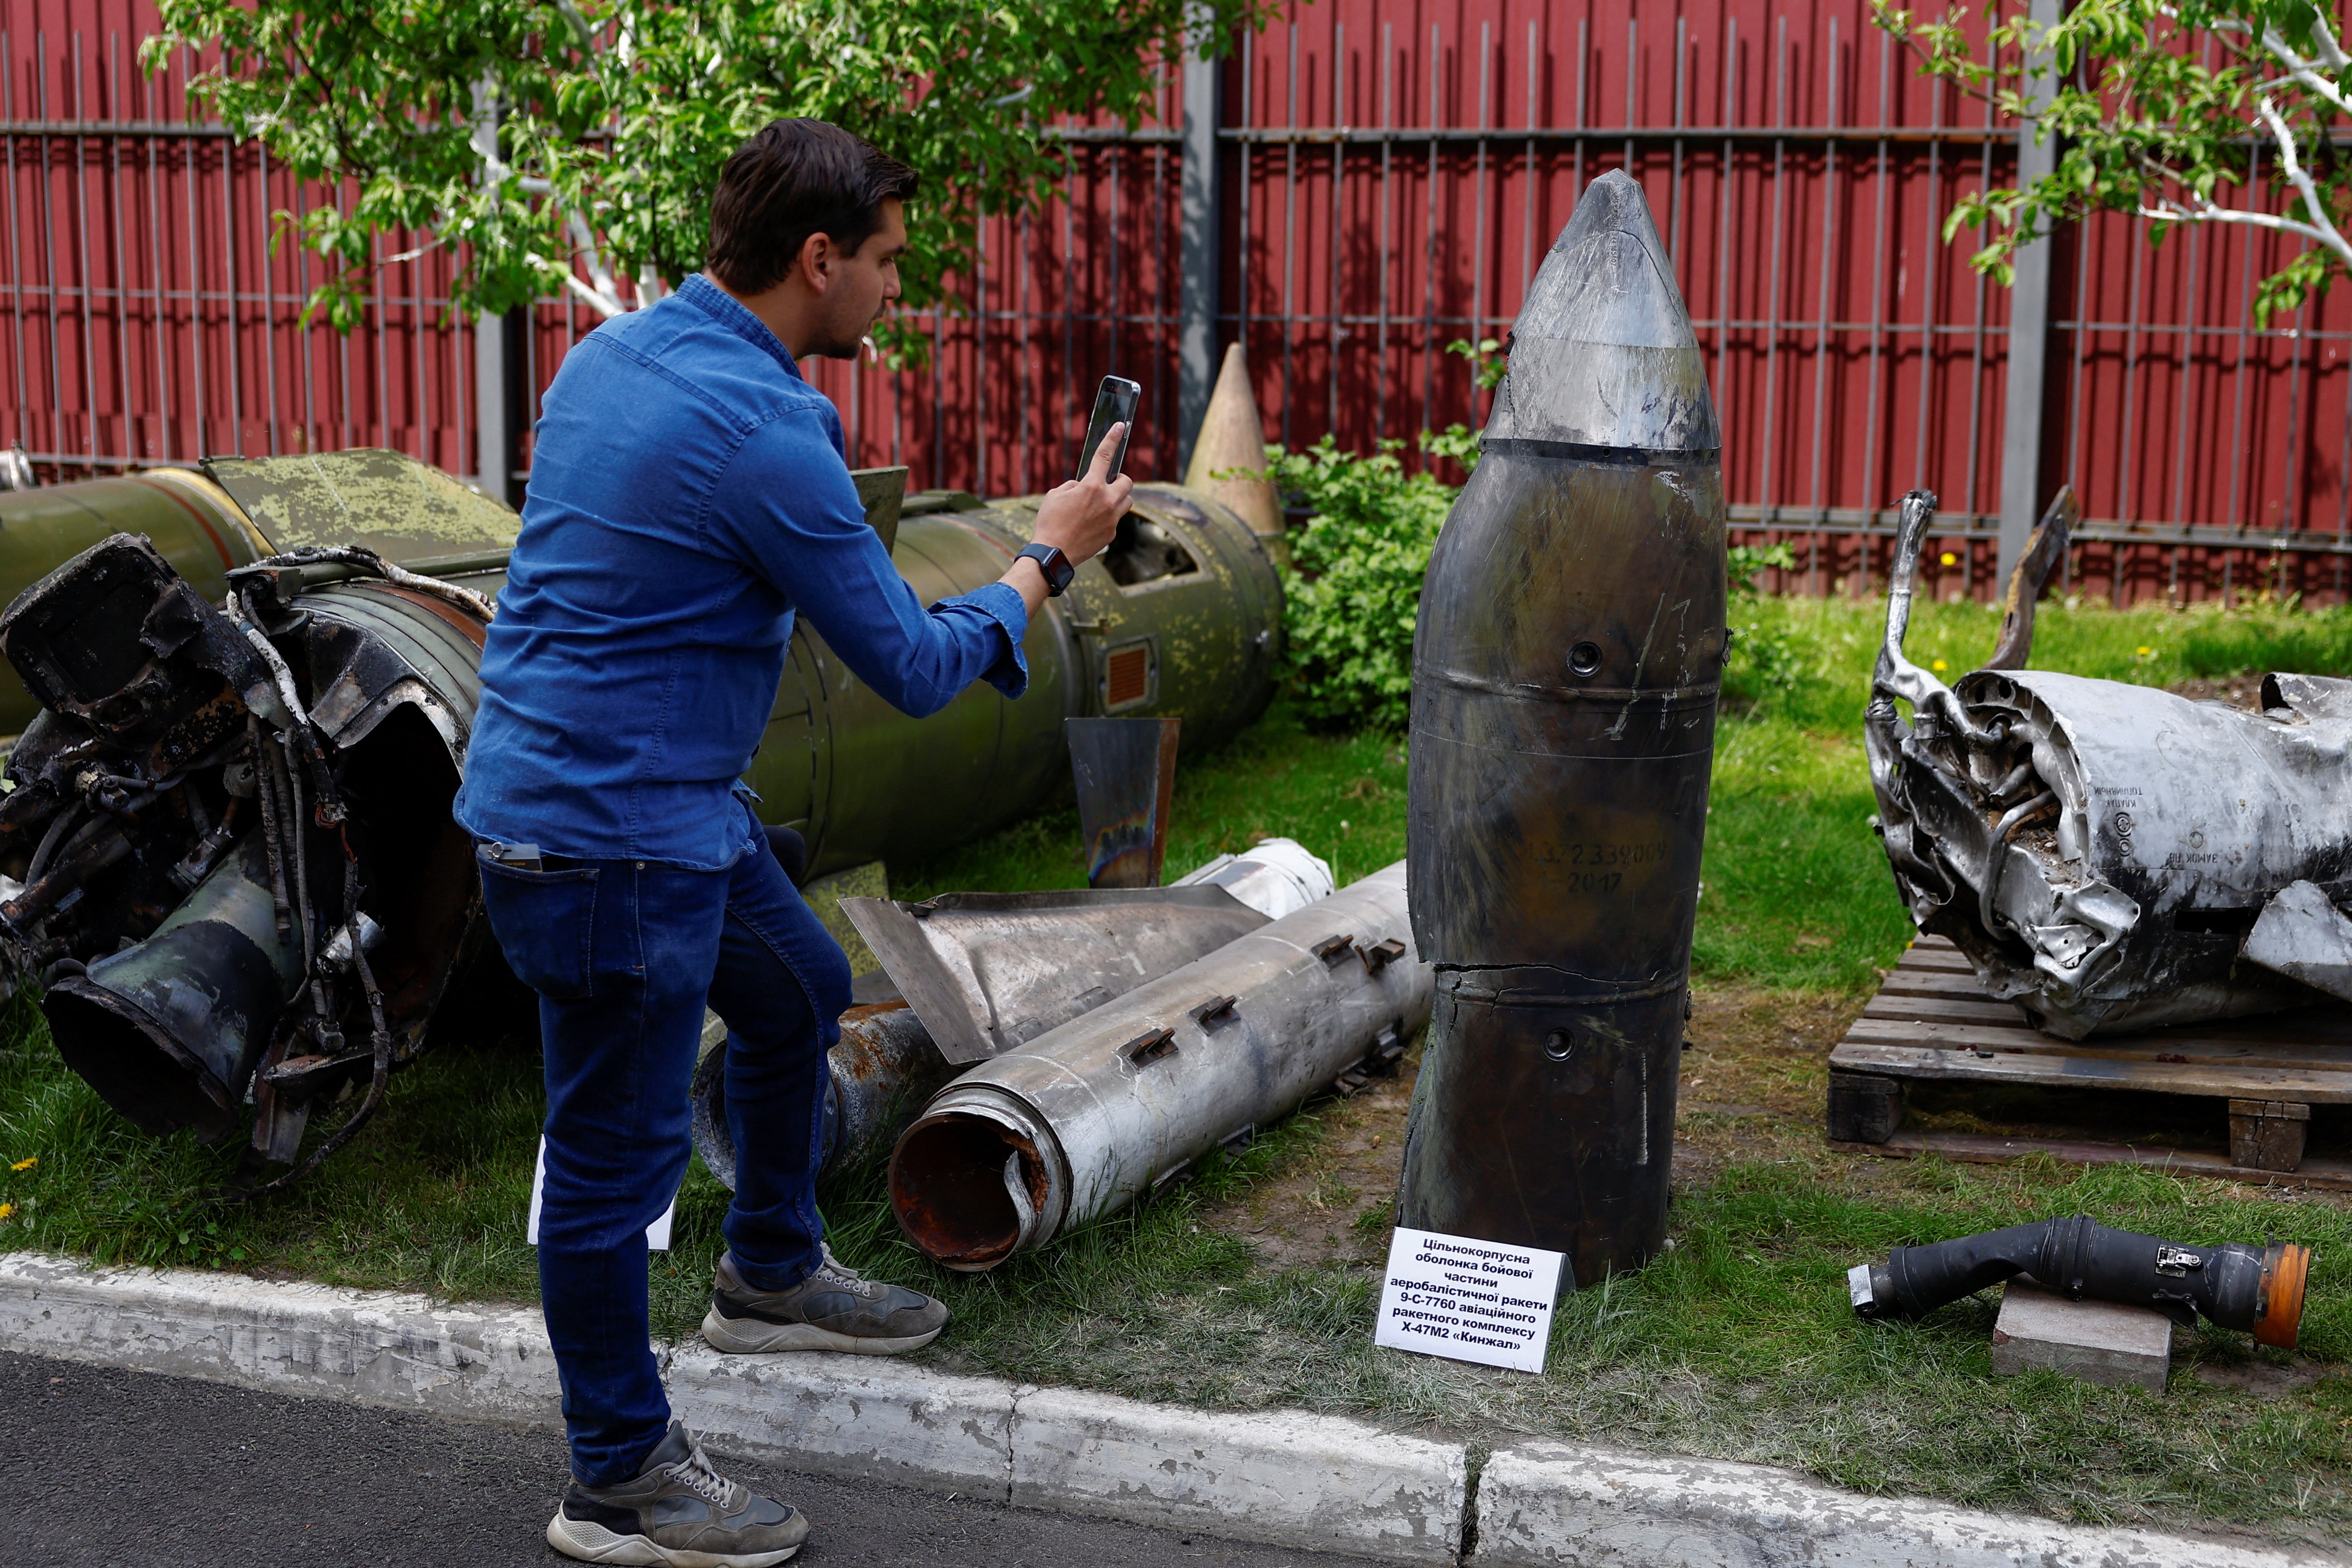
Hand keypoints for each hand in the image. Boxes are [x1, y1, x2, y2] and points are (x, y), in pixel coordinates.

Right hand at [1031, 422, 1132, 566]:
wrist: (1053, 553)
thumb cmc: (1050, 522)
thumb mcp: (1054, 495)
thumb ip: (1073, 486)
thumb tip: (1082, 487)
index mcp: (1091, 487)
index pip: (1104, 456)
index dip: (1113, 439)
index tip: (1121, 426)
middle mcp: (1106, 501)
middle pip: (1127, 482)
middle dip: (1119, 480)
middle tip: (1108, 483)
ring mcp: (1111, 519)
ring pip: (1126, 502)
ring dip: (1117, 499)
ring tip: (1100, 504)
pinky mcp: (1111, 534)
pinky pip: (1115, 520)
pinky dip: (1107, 518)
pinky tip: (1090, 525)